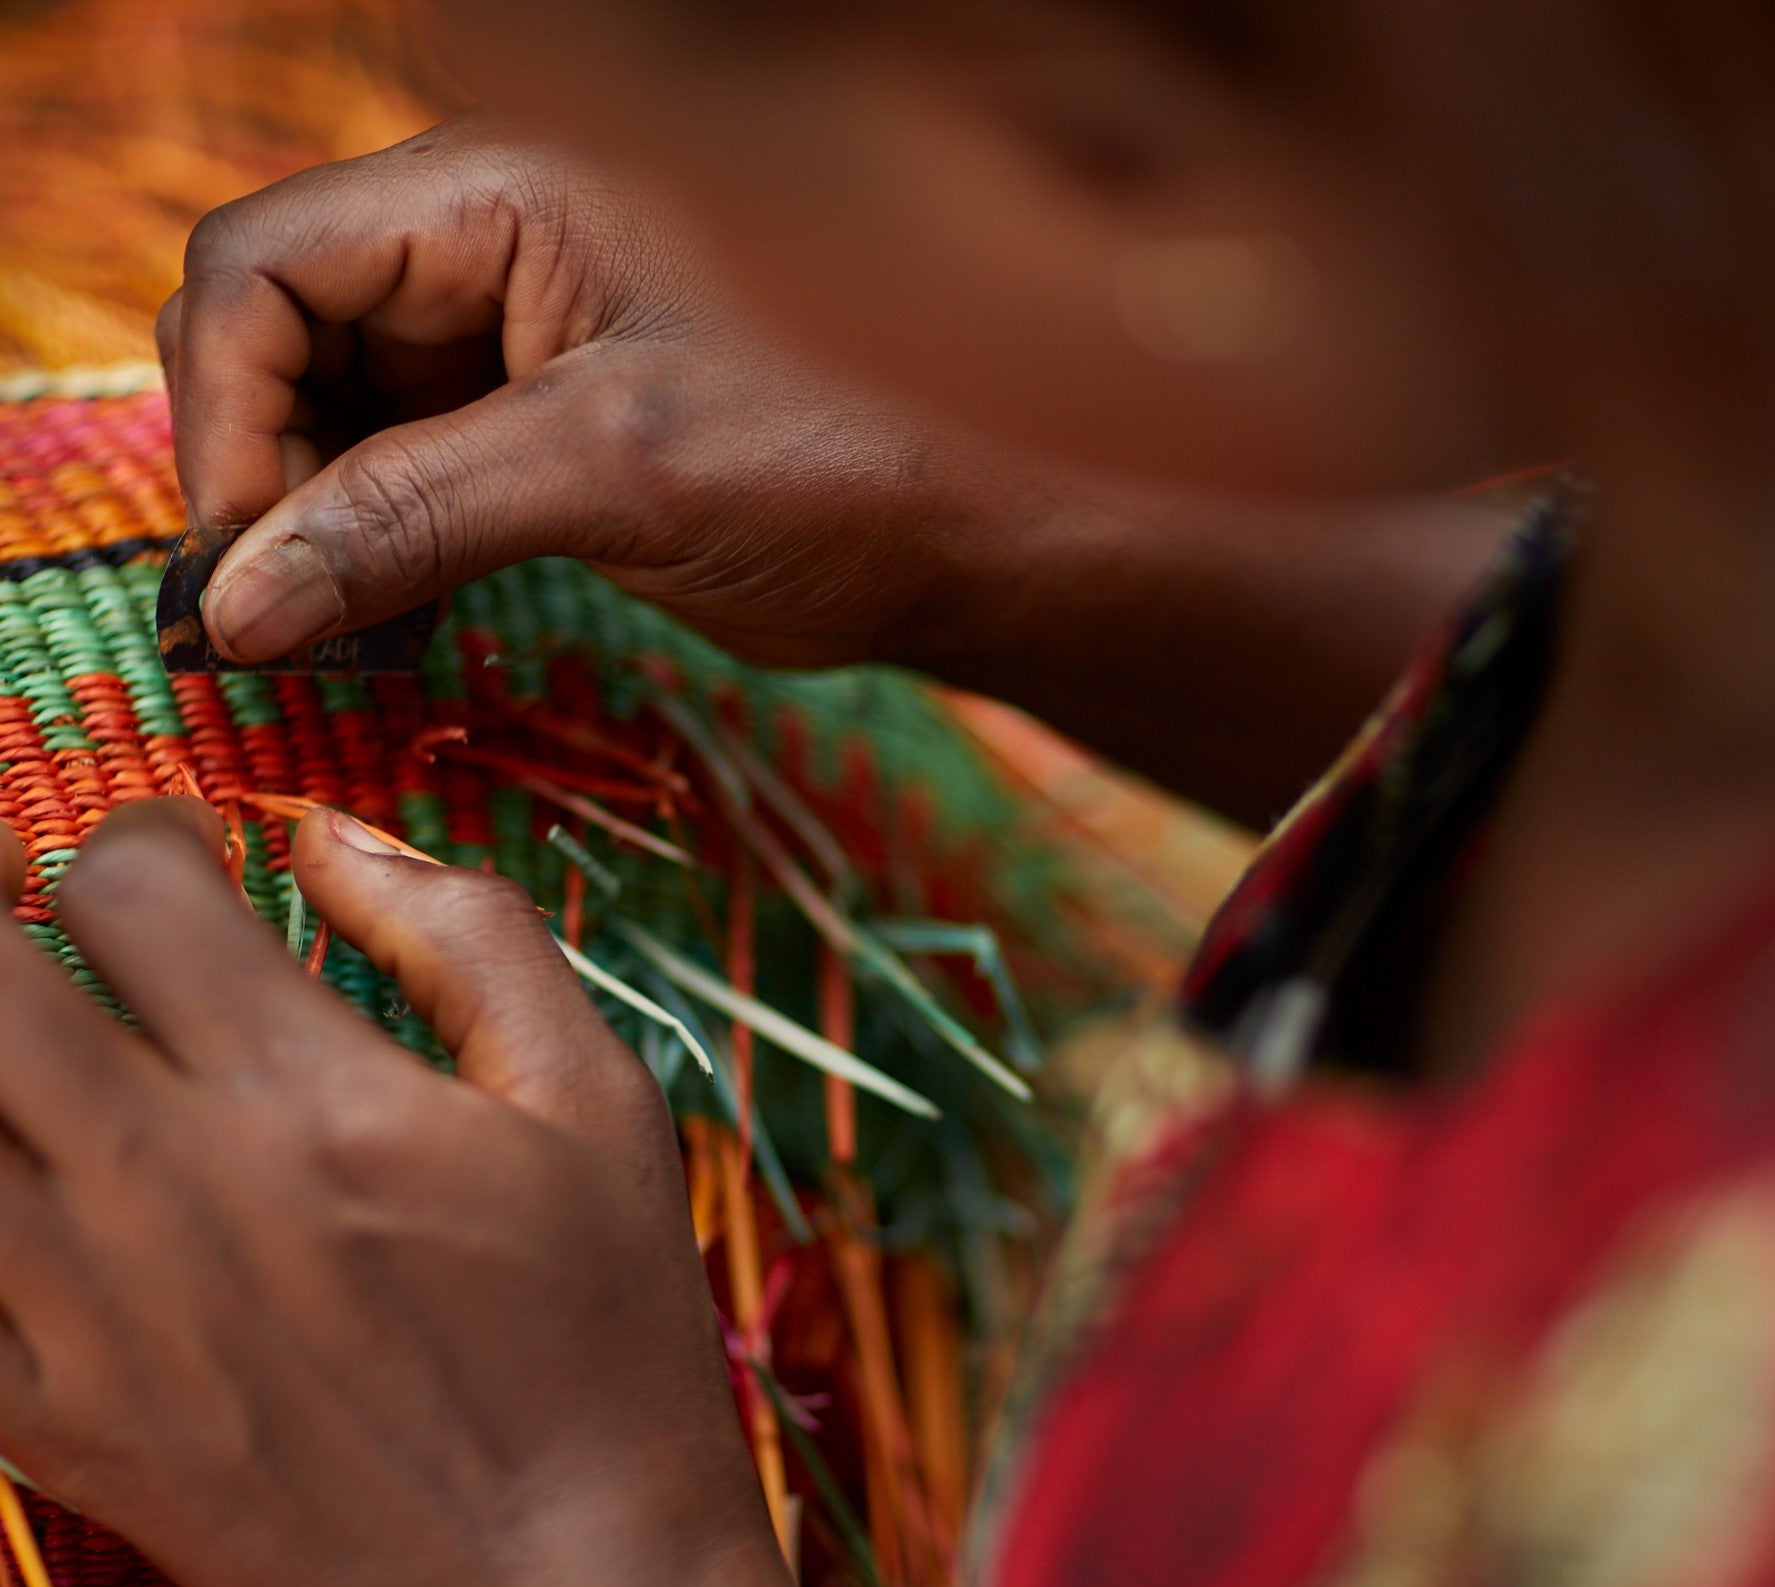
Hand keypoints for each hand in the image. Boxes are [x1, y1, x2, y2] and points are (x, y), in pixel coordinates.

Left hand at [0, 805, 886, 1586]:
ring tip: (63, 1071)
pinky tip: (58, 1204)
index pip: (123, 888)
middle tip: (81, 952)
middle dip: (12, 928)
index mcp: (315, 1098)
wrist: (560, 1583)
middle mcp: (171, 1191)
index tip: (197, 872)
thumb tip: (334, 834)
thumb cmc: (605, 1333)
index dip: (150, 841)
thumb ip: (471, 940)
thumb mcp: (599, 1107)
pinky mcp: (47, 1427)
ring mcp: (86, 1318)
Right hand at [161, 114, 1507, 823]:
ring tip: (331, 647)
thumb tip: (230, 601)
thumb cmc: (852, 458)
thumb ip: (410, 519)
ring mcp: (517, 338)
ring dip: (314, 530)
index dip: (228, 413)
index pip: (268, 266)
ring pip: (335, 416)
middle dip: (262, 478)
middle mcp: (495, 245)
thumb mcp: (617, 475)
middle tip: (269, 626)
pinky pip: (409, 475)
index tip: (241, 568)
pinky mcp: (549, 429)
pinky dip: (381, 554)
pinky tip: (393, 635)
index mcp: (507, 191)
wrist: (986, 538)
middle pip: (282, 336)